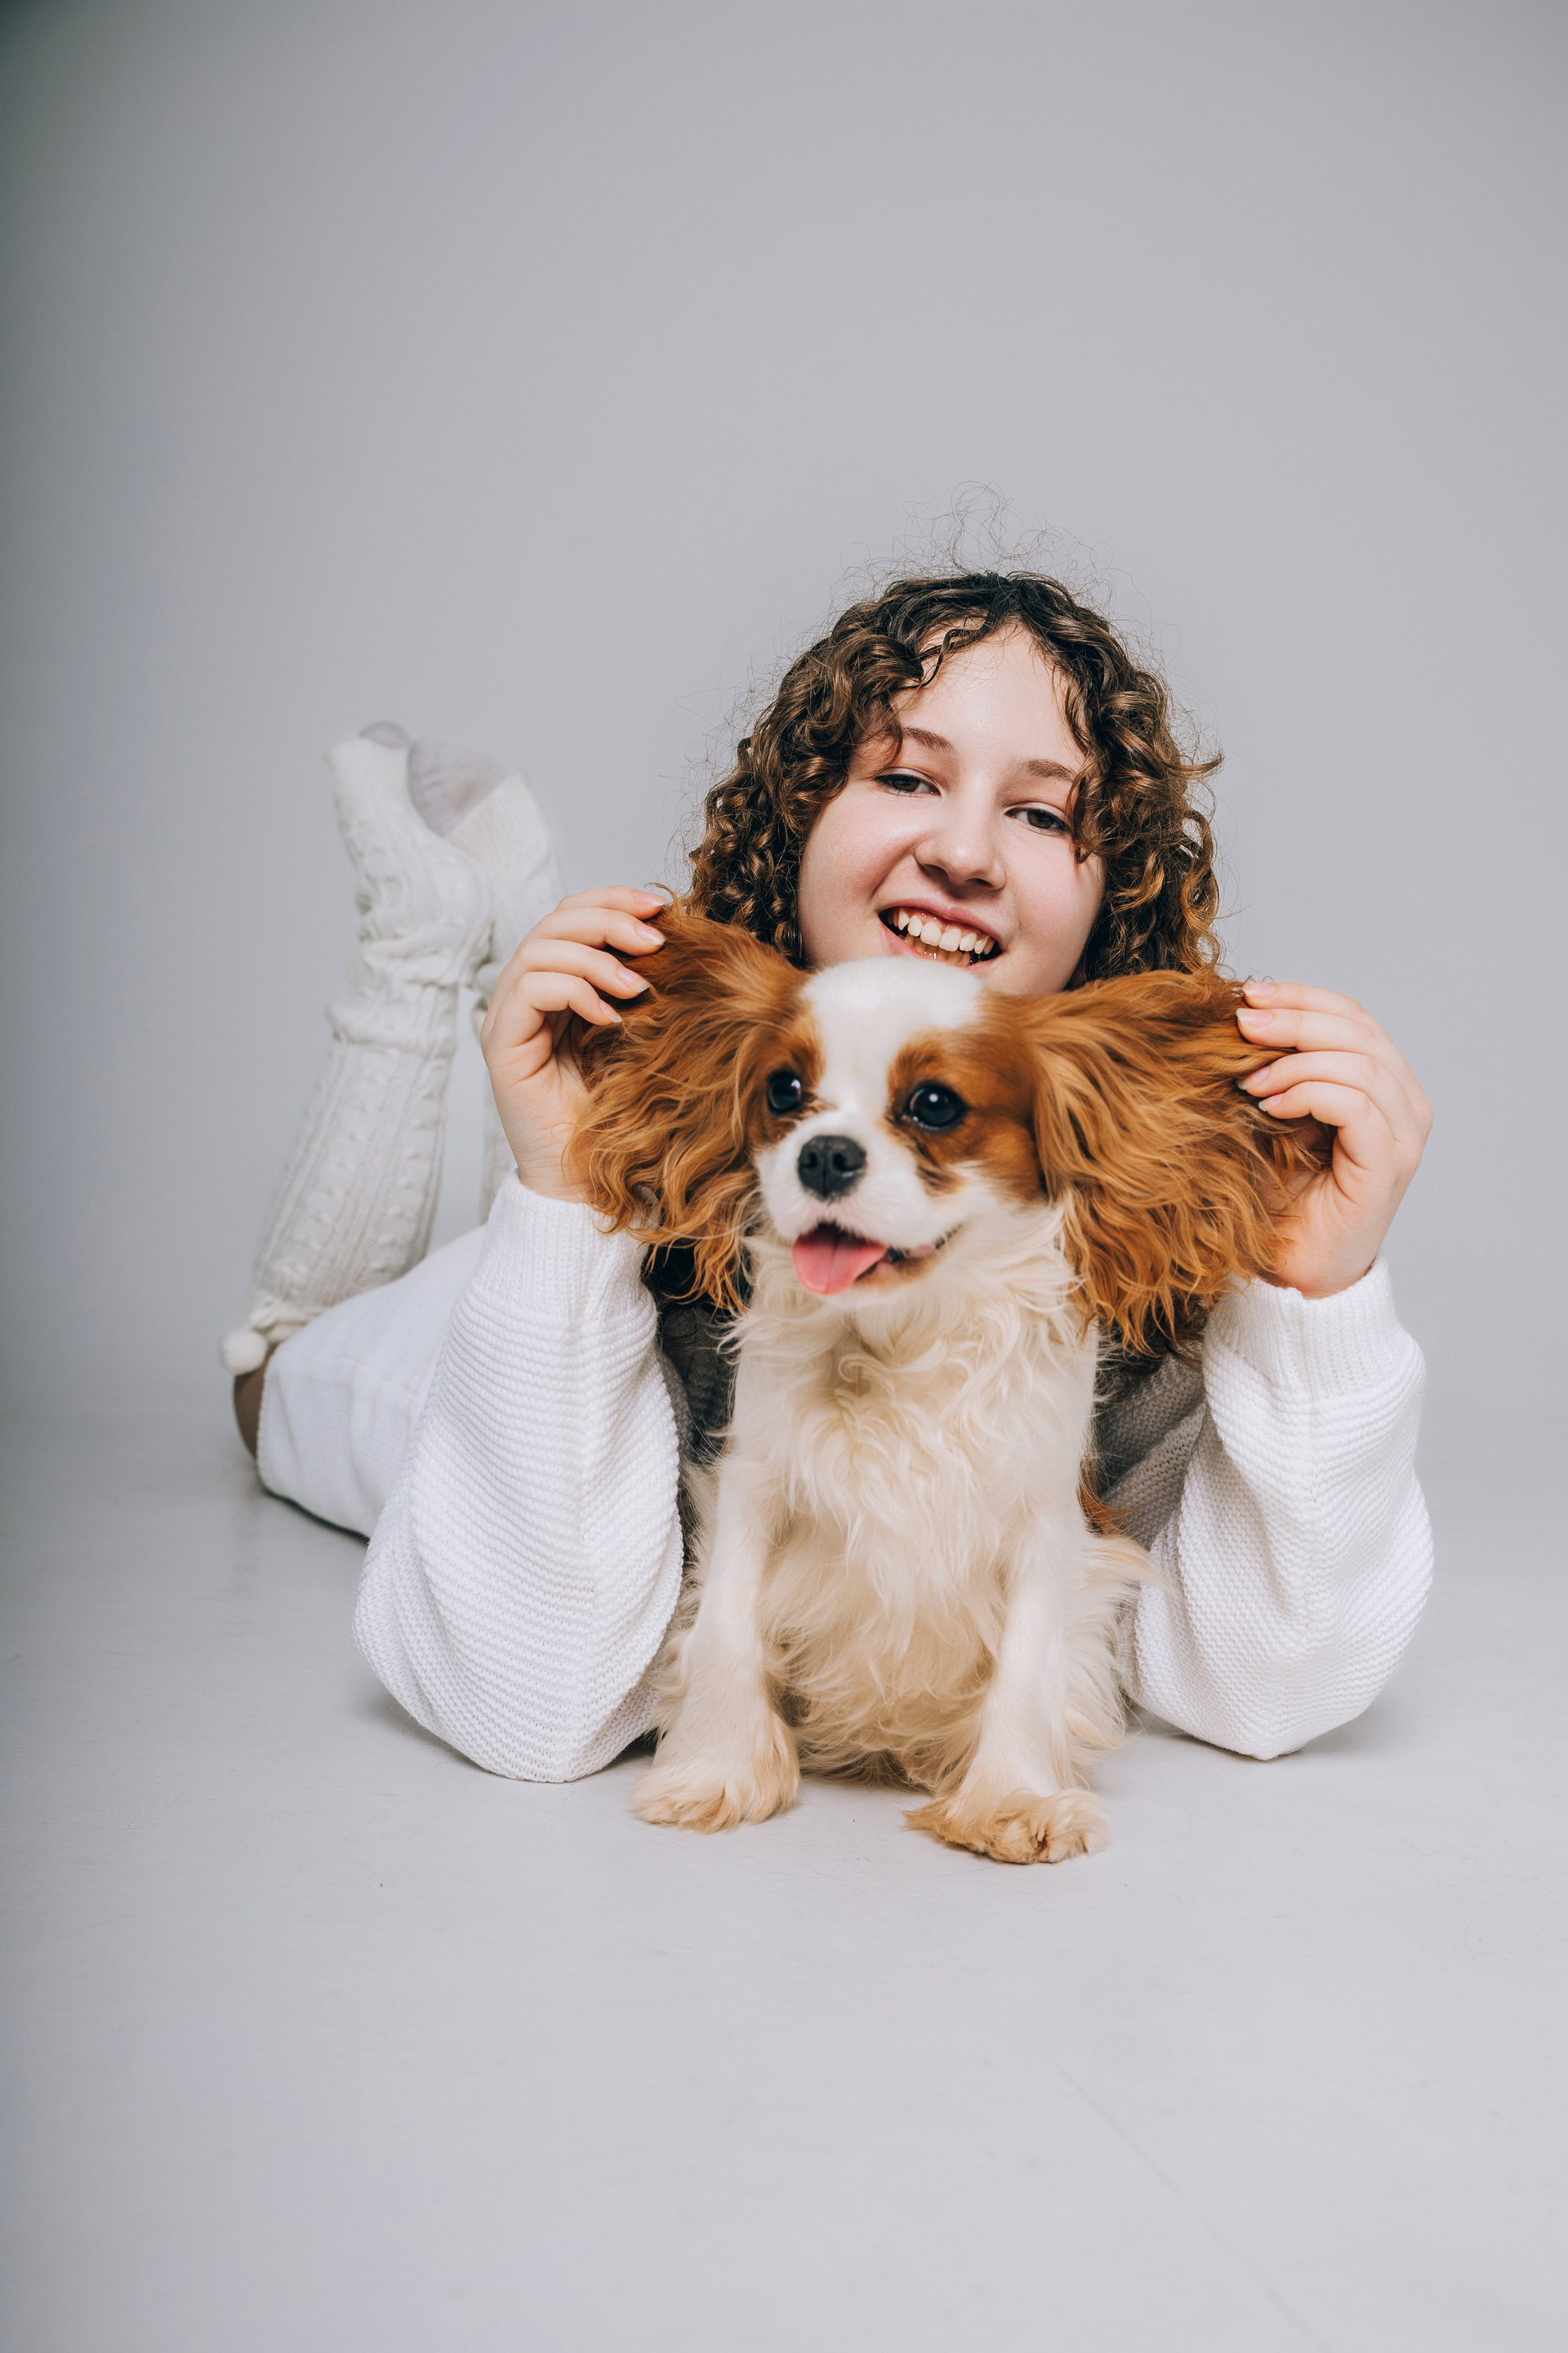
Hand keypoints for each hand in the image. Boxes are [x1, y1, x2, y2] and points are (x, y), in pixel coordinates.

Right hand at [478, 887, 665, 1200]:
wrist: (587, 1180)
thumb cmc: (619, 1113)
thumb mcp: (638, 1036)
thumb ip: (640, 988)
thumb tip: (679, 938)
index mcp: (557, 985)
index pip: (572, 917)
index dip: (611, 900)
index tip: (660, 906)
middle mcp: (525, 994)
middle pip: (553, 923)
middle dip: (607, 920)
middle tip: (656, 938)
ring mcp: (508, 1018)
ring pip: (538, 950)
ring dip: (595, 958)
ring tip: (639, 986)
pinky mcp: (500, 1045)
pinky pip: (528, 990)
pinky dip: (573, 991)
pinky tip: (610, 1017)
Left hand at [1235, 982, 1431, 1298]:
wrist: (1293, 1272)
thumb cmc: (1279, 1198)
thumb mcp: (1273, 1117)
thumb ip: (1277, 1069)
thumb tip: (1242, 1013)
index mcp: (1383, 1085)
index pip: (1353, 1016)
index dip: (1302, 997)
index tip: (1249, 995)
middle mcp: (1404, 1104)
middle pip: (1358, 1030)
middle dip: (1295, 1017)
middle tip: (1242, 1022)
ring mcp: (1403, 1135)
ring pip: (1360, 1062)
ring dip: (1297, 1059)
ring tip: (1249, 1078)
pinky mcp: (1389, 1165)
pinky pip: (1356, 1104)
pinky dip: (1309, 1092)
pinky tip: (1269, 1103)